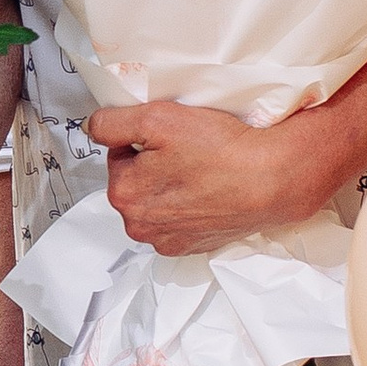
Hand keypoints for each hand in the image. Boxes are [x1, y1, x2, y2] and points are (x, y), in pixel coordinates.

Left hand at [89, 98, 330, 253]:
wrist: (272, 179)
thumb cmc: (220, 149)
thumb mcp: (157, 118)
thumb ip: (112, 123)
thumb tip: (93, 128)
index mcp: (124, 194)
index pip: (117, 155)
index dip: (141, 140)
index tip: (168, 137)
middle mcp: (140, 226)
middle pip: (135, 183)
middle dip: (152, 166)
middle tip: (186, 152)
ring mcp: (166, 241)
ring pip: (156, 203)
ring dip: (169, 188)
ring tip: (200, 172)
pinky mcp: (192, 247)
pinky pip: (178, 221)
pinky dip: (188, 207)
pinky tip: (207, 192)